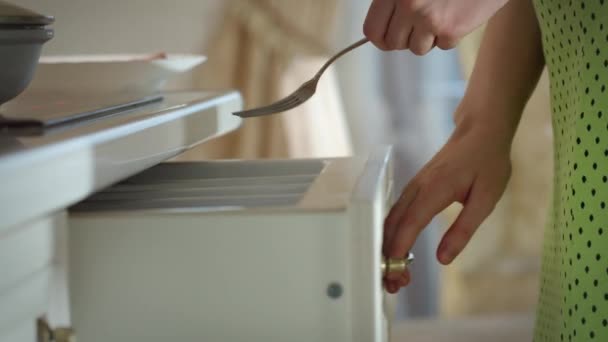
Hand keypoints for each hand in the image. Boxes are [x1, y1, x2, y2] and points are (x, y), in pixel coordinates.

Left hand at [363, 0, 508, 54]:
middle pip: (394, 44)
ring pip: (417, 49)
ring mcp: (431, 20)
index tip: (387, 36)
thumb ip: (396, 0)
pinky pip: (442, 46)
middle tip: (417, 25)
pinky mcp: (452, 30)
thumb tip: (384, 26)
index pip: (373, 30)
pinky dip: (449, 35)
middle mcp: (409, 6)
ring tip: (439, 16)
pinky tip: (456, 14)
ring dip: (426, 38)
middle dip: (404, 38)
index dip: (380, 37)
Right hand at [383, 115, 511, 292]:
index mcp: (434, 190)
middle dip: (389, 256)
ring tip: (394, 273)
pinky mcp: (414, 187)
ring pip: (390, 219)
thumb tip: (443, 258)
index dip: (398, 250)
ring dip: (388, 246)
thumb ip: (463, 230)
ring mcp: (413, 186)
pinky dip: (392, 234)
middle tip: (394, 284)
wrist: (481, 130)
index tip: (395, 273)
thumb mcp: (486, 200)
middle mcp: (417, 188)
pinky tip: (396, 249)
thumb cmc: (487, 162)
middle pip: (393, 225)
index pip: (409, 224)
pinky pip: (396, 212)